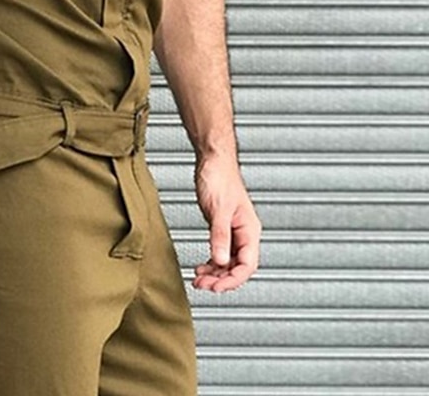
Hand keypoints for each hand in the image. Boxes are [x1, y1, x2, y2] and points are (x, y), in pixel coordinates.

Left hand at [193, 154, 260, 292]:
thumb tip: (220, 261)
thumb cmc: (219, 178)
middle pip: (238, 267)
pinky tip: (201, 267)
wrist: (213, 160)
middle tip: (203, 286)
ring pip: (228, 261)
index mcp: (250, 230)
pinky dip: (212, 262)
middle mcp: (244, 233)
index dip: (233, 280)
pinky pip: (221, 251)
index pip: (247, 265)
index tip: (216, 288)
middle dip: (221, 279)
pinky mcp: (223, 227)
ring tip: (199, 280)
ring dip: (215, 273)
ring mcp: (234, 231)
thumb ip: (219, 236)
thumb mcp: (218, 209)